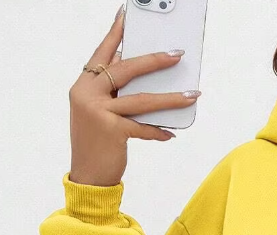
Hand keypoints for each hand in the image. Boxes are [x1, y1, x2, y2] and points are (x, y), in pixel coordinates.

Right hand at [68, 5, 200, 186]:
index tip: (128, 13)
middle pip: (126, 70)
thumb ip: (114, 93)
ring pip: (141, 99)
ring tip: (192, 95)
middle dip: (154, 60)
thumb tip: (145, 78)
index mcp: (84, 85)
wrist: (88, 176)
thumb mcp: (99, 112)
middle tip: (177, 55)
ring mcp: (98, 112)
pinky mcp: (111, 132)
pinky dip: (158, 130)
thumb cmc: (97, 143)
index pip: (103, 52)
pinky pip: (143, 127)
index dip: (116, 33)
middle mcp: (87, 94)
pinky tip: (170, 133)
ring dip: (171, 98)